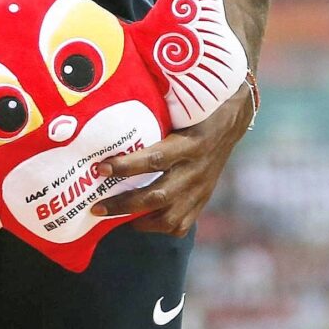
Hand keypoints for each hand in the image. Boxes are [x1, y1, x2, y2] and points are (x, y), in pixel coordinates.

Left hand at [91, 87, 251, 235]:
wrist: (232, 121)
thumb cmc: (198, 110)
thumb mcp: (180, 108)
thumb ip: (153, 111)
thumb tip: (116, 102)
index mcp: (191, 143)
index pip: (155, 159)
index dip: (126, 166)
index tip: (101, 167)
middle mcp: (196, 170)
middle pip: (157, 196)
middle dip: (123, 204)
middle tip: (96, 206)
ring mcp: (201, 189)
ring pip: (169, 217)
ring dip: (138, 221)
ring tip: (114, 217)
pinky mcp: (203, 199)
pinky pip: (180, 225)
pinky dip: (158, 226)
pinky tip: (142, 220)